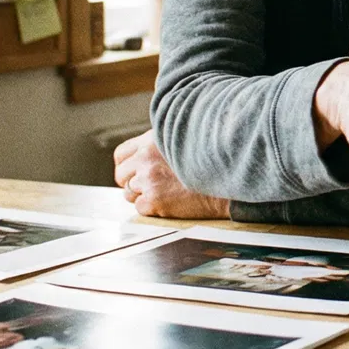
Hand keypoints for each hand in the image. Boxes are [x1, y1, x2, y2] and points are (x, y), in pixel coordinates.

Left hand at [113, 132, 231, 218]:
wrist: (227, 182)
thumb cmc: (209, 161)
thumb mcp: (183, 140)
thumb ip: (160, 144)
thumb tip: (143, 155)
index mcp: (152, 140)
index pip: (121, 154)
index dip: (126, 165)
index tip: (135, 171)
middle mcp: (146, 157)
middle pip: (121, 175)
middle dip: (132, 182)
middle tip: (150, 186)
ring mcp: (149, 179)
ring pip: (129, 193)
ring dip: (143, 195)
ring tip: (166, 192)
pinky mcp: (154, 199)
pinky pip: (140, 208)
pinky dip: (152, 208)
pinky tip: (171, 201)